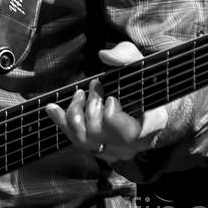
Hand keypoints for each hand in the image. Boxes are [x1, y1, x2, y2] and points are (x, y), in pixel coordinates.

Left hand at [45, 42, 166, 161]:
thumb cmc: (142, 83)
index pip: (135, 132)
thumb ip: (125, 56)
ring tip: (80, 94)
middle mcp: (136, 142)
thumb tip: (106, 56)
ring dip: (76, 113)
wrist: (146, 105)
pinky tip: (52, 108)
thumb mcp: (140, 63)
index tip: (111, 99)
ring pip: (86, 141)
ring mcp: (118, 150)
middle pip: (103, 134)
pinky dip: (62, 122)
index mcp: (154, 122)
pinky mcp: (101, 151)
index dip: (116, 117)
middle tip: (95, 86)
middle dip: (92, 106)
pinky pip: (76, 141)